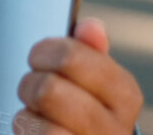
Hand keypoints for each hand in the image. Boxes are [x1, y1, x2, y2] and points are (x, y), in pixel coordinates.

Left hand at [14, 17, 142, 133]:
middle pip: (49, 90)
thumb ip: (89, 51)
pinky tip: (35, 132)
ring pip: (44, 126)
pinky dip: (27, 132)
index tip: (37, 57)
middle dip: (30, 84)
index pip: (72, 57)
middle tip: (31, 87)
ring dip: (26, 116)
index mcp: (125, 96)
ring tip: (33, 114)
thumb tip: (91, 27)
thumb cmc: (83, 110)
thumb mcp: (92, 80)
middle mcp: (117, 129)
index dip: (45, 52)